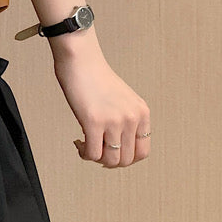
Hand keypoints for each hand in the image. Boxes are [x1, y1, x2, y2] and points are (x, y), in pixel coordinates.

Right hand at [52, 47, 150, 167]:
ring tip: (85, 146)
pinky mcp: (94, 122)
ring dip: (96, 159)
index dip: (125, 158)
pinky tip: (78, 142)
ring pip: (111, 161)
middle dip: (108, 161)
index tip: (111, 153)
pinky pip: (92, 154)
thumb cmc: (95, 77)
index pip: (143, 152)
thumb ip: (125, 119)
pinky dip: (84, 154)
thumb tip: (116, 144)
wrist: (80, 61)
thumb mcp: (122, 99)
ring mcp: (114, 121)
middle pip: (126, 160)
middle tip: (95, 150)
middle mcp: (132, 118)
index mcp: (142, 113)